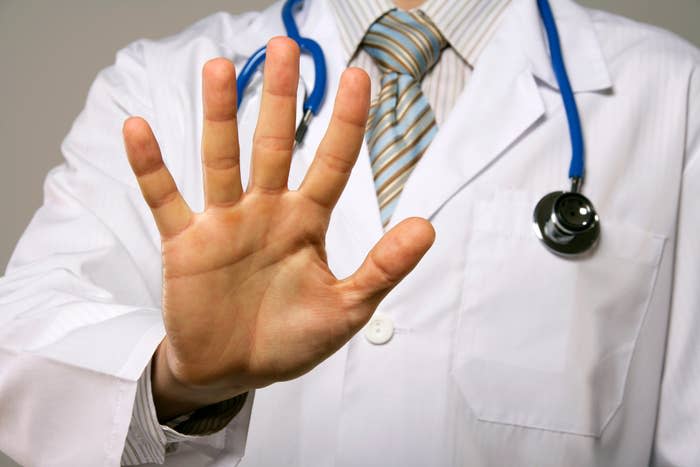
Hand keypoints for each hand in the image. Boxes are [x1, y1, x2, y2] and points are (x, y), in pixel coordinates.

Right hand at [122, 37, 434, 420]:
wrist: (235, 371)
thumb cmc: (291, 339)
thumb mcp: (346, 309)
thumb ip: (383, 268)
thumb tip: (427, 227)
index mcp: (307, 223)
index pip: (331, 163)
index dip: (346, 123)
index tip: (359, 77)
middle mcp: (266, 211)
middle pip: (275, 144)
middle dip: (280, 98)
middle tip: (286, 47)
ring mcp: (224, 223)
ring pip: (221, 159)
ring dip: (218, 116)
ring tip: (218, 67)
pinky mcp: (185, 243)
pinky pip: (165, 199)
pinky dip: (150, 167)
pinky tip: (138, 129)